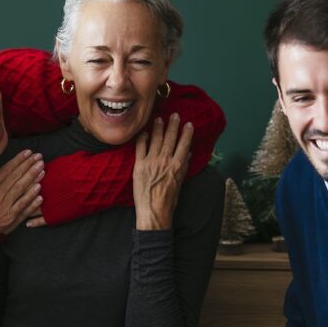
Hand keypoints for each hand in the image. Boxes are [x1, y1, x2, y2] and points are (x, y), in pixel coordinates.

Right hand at [0, 150, 43, 255]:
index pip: (6, 170)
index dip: (18, 160)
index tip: (27, 153)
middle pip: (16, 177)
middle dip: (28, 166)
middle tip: (39, 157)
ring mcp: (4, 207)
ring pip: (21, 190)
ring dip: (33, 178)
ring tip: (42, 169)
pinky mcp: (9, 219)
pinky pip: (22, 207)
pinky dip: (31, 199)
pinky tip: (40, 191)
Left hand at [133, 113, 192, 230]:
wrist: (154, 211)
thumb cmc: (169, 200)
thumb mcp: (180, 183)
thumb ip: (183, 166)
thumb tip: (186, 153)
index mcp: (178, 165)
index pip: (184, 144)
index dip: (186, 132)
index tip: (188, 124)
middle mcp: (165, 161)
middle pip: (170, 138)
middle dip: (173, 125)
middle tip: (174, 115)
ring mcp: (151, 162)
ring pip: (156, 140)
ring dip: (159, 128)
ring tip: (160, 119)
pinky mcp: (139, 165)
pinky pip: (140, 147)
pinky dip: (143, 138)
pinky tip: (145, 132)